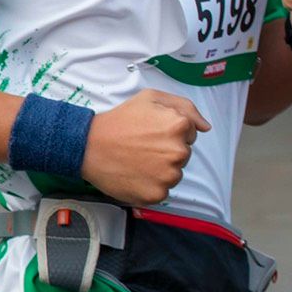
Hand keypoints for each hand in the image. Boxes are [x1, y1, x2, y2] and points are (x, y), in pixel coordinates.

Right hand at [83, 89, 206, 206]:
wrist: (86, 145)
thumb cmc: (118, 121)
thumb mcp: (149, 98)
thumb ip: (184, 107)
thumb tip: (206, 127)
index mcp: (179, 126)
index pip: (189, 134)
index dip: (168, 132)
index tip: (149, 133)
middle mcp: (178, 152)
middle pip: (182, 155)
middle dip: (166, 151)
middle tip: (140, 147)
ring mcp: (168, 175)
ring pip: (173, 174)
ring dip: (159, 169)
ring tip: (136, 161)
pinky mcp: (157, 194)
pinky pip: (162, 191)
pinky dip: (149, 185)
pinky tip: (134, 174)